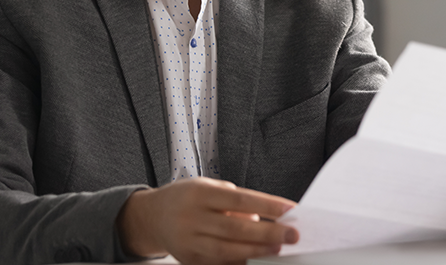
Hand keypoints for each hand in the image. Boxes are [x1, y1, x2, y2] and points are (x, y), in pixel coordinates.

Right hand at [116, 177, 298, 264]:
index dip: (267, 205)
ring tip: (278, 249)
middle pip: (236, 228)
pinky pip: (218, 264)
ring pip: (228, 250)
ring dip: (257, 252)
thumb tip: (263, 218)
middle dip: (268, 233)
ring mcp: (189, 242)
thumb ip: (233, 201)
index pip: (239, 199)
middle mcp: (192, 218)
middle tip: (292, 234)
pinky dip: (239, 263)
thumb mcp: (207, 187)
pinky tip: (256, 260)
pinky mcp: (189, 261)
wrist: (153, 217)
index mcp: (200, 193)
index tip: (289, 209)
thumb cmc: (187, 198)